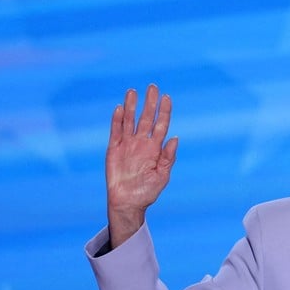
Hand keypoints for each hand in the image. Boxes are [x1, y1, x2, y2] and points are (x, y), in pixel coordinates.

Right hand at [106, 84, 178, 247]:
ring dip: (131, 106)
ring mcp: (127, 145)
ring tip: (133, 91)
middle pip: (146, 118)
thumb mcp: (162, 176)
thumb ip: (168, 157)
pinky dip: (117, 120)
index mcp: (155, 149)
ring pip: (129, 121)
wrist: (127, 202)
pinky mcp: (113, 149)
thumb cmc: (147, 192)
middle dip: (149, 103)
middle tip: (152, 87)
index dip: (164, 111)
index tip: (167, 97)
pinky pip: (115, 131)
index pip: (161, 125)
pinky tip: (119, 107)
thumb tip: (175, 137)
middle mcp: (141, 143)